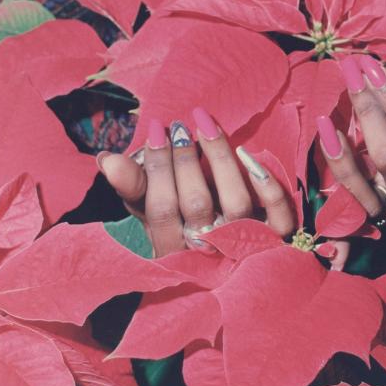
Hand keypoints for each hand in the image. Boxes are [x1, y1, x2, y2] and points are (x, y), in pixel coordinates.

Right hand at [96, 108, 295, 256]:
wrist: (231, 260)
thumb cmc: (185, 226)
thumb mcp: (154, 212)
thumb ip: (133, 187)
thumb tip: (106, 159)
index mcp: (174, 250)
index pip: (162, 210)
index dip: (157, 168)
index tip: (157, 129)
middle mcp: (210, 252)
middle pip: (197, 205)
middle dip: (186, 160)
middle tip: (180, 125)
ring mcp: (247, 247)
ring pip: (237, 204)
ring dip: (220, 160)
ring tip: (207, 126)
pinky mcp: (278, 238)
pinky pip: (279, 217)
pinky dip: (269, 187)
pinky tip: (250, 156)